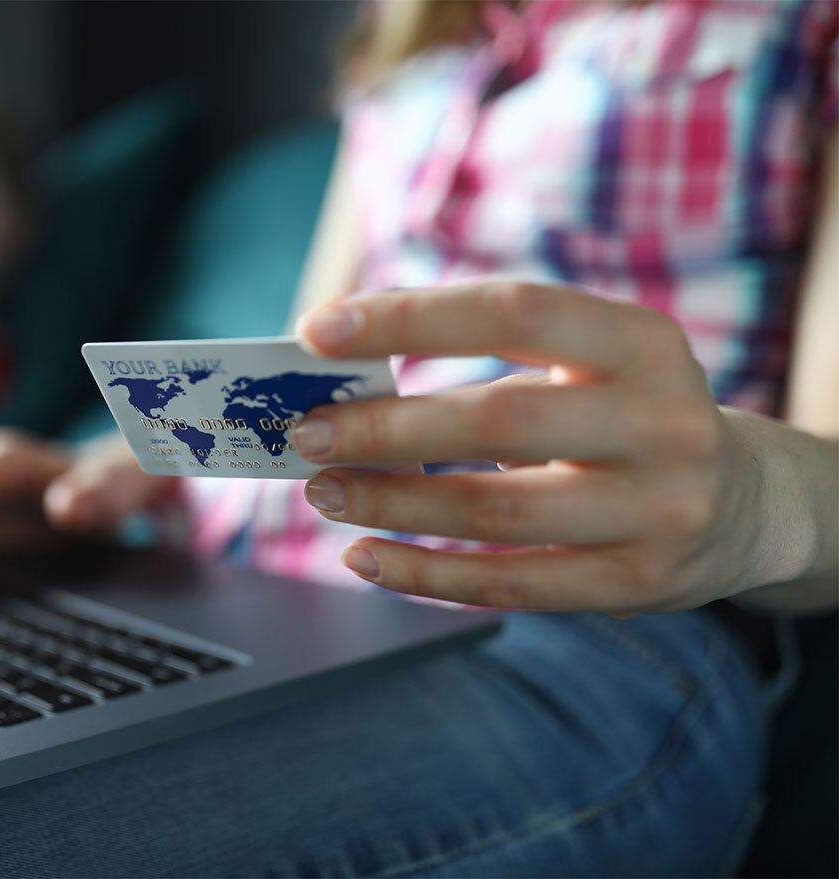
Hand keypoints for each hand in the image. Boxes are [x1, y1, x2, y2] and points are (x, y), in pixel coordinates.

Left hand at [293, 280, 769, 614]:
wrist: (741, 504)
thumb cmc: (626, 416)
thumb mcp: (587, 366)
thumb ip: (488, 360)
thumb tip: (347, 377)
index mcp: (641, 343)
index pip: (513, 311)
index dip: (409, 317)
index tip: (318, 331)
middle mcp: (662, 422)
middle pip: (499, 420)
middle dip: (386, 428)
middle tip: (307, 433)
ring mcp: (657, 510)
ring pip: (496, 510)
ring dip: (392, 504)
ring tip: (323, 492)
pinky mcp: (635, 583)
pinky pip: (508, 583)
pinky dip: (423, 573)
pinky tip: (365, 558)